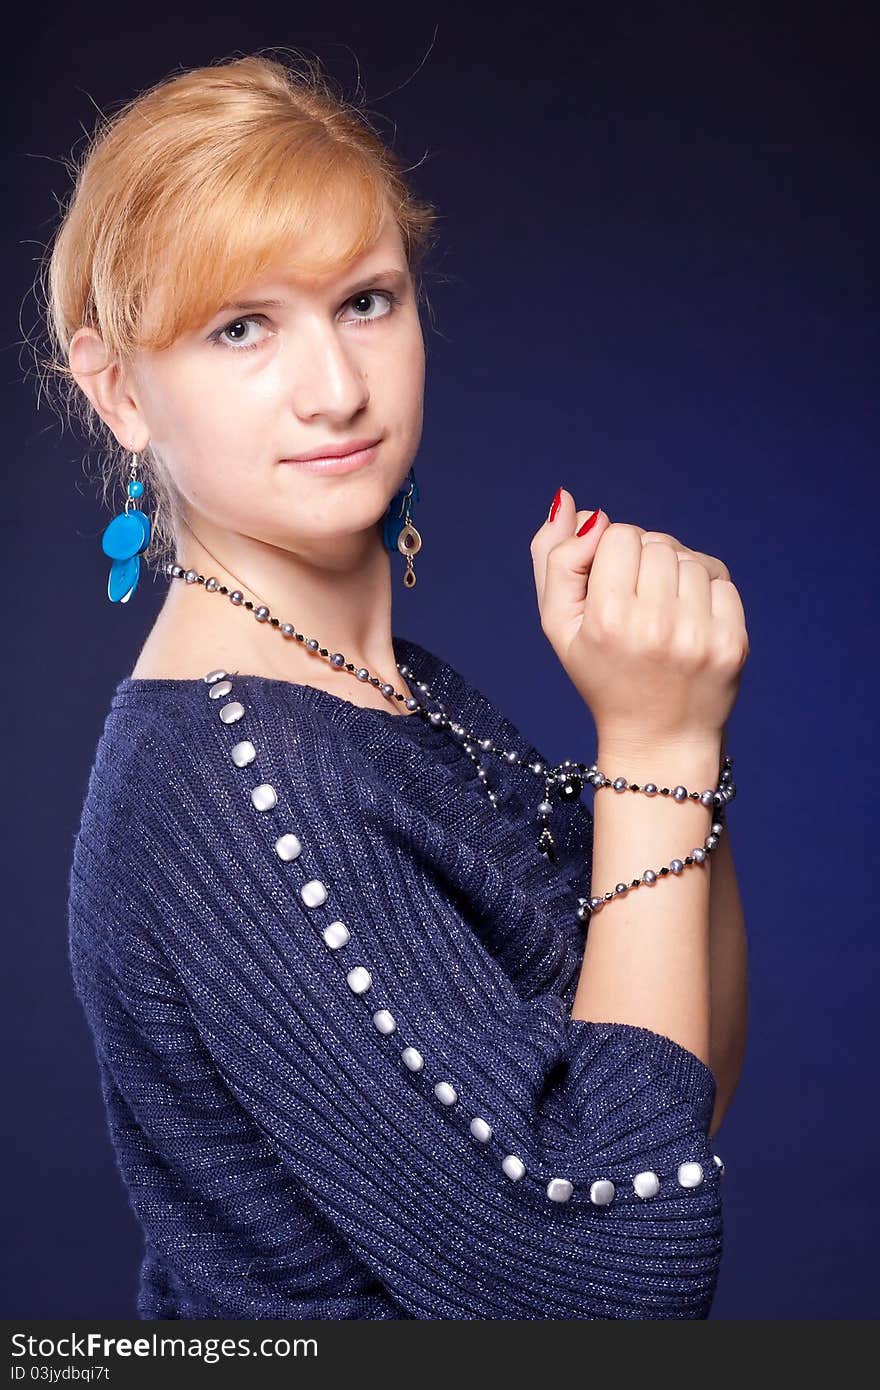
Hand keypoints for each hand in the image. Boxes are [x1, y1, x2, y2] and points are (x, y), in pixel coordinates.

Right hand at [530, 491, 748, 745]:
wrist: (658, 737)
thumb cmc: (602, 674)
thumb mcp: (558, 623)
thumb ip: (554, 558)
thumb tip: (569, 498)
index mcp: (607, 619)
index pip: (618, 534)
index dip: (610, 556)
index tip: (609, 590)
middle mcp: (655, 625)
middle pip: (655, 541)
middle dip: (643, 563)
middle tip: (636, 604)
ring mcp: (699, 634)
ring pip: (688, 557)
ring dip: (674, 574)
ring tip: (662, 611)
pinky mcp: (732, 641)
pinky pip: (720, 578)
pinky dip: (704, 590)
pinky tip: (689, 619)